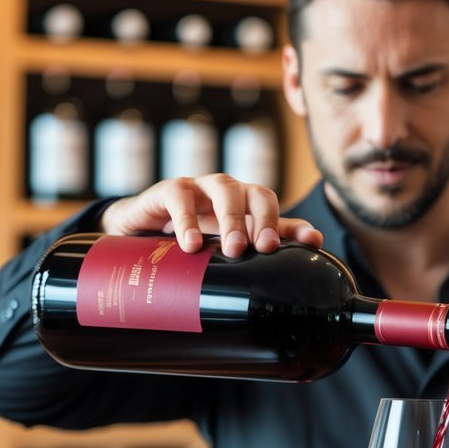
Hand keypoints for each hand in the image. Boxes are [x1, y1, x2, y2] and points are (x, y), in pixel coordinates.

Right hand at [99, 175, 322, 256]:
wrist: (136, 232)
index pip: (278, 212)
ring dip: (232, 218)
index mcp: (245, 207)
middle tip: (263, 248)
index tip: (312, 242)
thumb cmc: (188, 237)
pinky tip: (191, 244)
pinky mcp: (168, 190)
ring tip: (232, 249)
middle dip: (264, 220)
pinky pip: (180, 195)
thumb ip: (256, 250)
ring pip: (225, 188)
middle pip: (257, 193)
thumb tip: (301, 260)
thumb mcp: (219, 249)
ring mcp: (200, 187)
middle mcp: (229, 192)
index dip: (295, 225)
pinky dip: (187, 219)